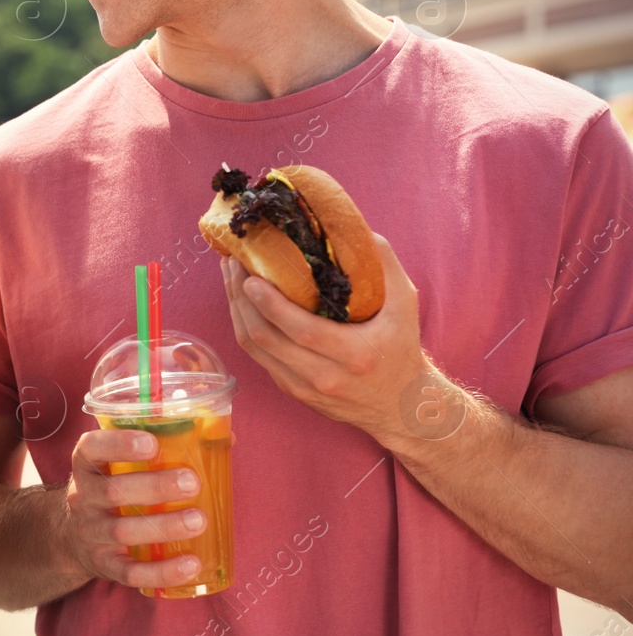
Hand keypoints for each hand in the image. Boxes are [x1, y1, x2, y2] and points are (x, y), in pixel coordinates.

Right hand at [61, 428, 207, 588]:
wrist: (73, 537)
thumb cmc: (114, 489)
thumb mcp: (121, 465)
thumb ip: (164, 447)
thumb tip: (224, 438)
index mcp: (87, 466)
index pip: (91, 449)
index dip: (118, 444)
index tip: (151, 443)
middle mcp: (82, 498)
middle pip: (112, 491)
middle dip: (154, 487)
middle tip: (192, 482)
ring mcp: (91, 534)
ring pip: (123, 531)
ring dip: (163, 526)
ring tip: (198, 520)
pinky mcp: (104, 565)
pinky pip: (131, 572)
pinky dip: (162, 571)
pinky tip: (190, 564)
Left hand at [221, 232, 435, 445]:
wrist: (401, 406)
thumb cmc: (401, 349)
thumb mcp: (404, 305)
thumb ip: (384, 265)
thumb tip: (357, 229)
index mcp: (355, 355)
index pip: (301, 330)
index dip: (270, 304)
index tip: (251, 276)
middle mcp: (325, 376)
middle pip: (265, 339)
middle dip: (240, 298)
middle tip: (232, 264)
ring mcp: (304, 388)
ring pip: (254, 349)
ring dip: (236, 311)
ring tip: (229, 277)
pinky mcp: (292, 391)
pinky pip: (258, 357)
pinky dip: (245, 327)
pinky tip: (241, 303)